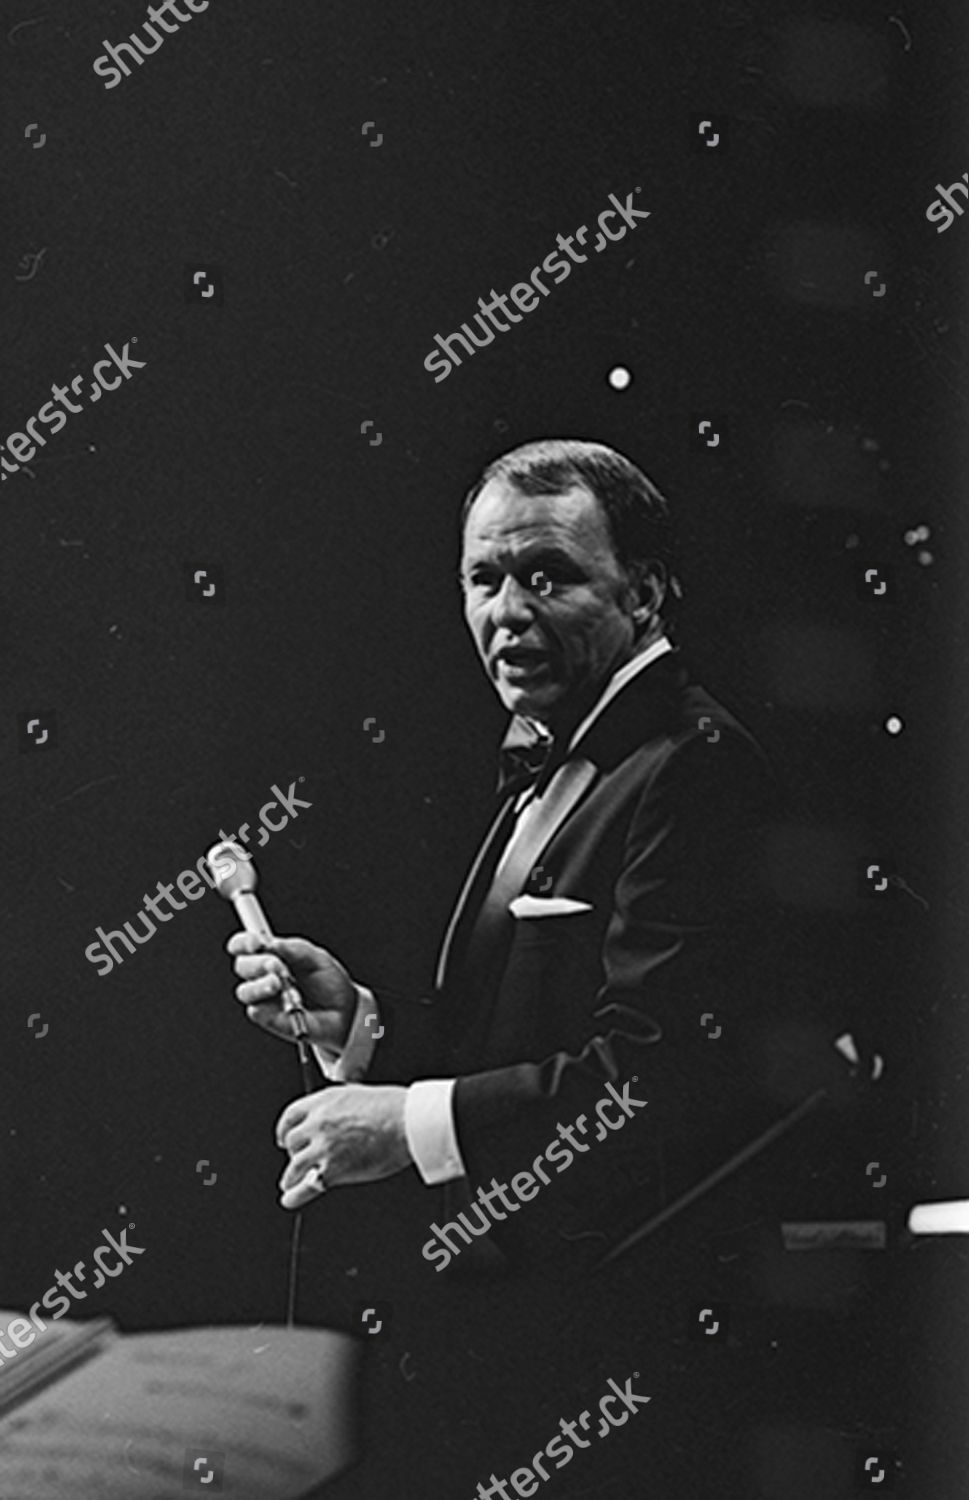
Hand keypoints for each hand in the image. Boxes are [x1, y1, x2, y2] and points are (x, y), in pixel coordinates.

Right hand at [228, 932, 358, 1052]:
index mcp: (271, 954)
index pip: (243, 946)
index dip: (243, 942)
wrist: (344, 1011)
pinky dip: (271, 1006)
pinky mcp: (268, 1019)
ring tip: (279, 983)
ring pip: (244, 991)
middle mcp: (262, 975)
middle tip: (276, 965)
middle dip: (257, 963)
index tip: (255, 942)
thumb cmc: (328, 981)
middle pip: (242, 966)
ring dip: (260, 985)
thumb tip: (272, 943)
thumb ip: (295, 949)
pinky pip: (257, 1011)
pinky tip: (289, 1003)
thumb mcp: (317, 958)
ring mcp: (263, 998)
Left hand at [275, 1084, 410, 1208]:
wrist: (407, 1122)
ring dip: (291, 1176)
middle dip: (294, 1153)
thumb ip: (339, 1106)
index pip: (291, 1115)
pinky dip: (295, 1195)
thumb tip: (337, 1118)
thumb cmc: (393, 1107)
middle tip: (298, 1160)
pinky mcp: (332, 1170)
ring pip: (294, 1166)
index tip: (283, 1137)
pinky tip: (291, 1198)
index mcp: (324, 1101)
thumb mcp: (357, 1094)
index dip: (284, 1129)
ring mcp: (323, 1147)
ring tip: (290, 1183)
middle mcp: (318, 1122)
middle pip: (292, 1142)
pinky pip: (306, 1186)